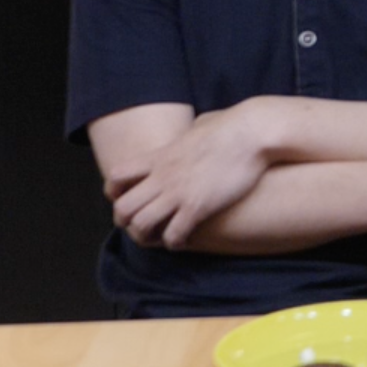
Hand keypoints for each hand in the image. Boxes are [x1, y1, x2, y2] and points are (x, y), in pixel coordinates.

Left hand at [109, 104, 277, 247]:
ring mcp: (178, 192)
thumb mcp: (201, 124)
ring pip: (141, 224)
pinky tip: (184, 238)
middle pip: (122, 207)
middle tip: (142, 224)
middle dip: (127, 221)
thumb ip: (192, 130)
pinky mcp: (198, 206)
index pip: (115, 177)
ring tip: (161, 235)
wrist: (251, 132)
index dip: (116, 193)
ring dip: (148, 235)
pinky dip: (174, 242)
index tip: (129, 198)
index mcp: (159, 156)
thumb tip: (201, 126)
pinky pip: (173, 234)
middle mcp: (162, 176)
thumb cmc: (231, 126)